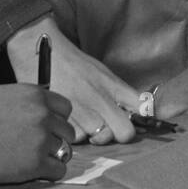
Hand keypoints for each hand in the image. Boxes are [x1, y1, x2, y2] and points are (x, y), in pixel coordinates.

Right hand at [0, 84, 74, 184]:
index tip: (47, 129)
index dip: (56, 120)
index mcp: (36, 96)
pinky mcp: (35, 164)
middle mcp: (43, 115)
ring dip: (53, 156)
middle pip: (67, 131)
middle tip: (38, 147)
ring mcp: (41, 140)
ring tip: (34, 159)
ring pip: (65, 151)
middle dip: (56, 139)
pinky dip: (50, 173)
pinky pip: (58, 171)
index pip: (65, 109)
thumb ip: (27, 101)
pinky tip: (36, 172)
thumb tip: (40, 108)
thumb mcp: (3, 95)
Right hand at [7, 17, 139, 143]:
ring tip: (85, 123)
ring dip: (94, 136)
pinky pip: (76, 138)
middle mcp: (101, 98)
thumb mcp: (102, 72)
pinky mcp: (62, 116)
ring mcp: (83, 108)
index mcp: (114, 85)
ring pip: (100, 138)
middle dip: (118, 135)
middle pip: (125, 133)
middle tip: (107, 128)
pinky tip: (70, 122)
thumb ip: (120, 92)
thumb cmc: (73, 63)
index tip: (139, 122)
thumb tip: (139, 111)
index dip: (145, 120)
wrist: (42, 49)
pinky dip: (74, 135)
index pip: (143, 108)